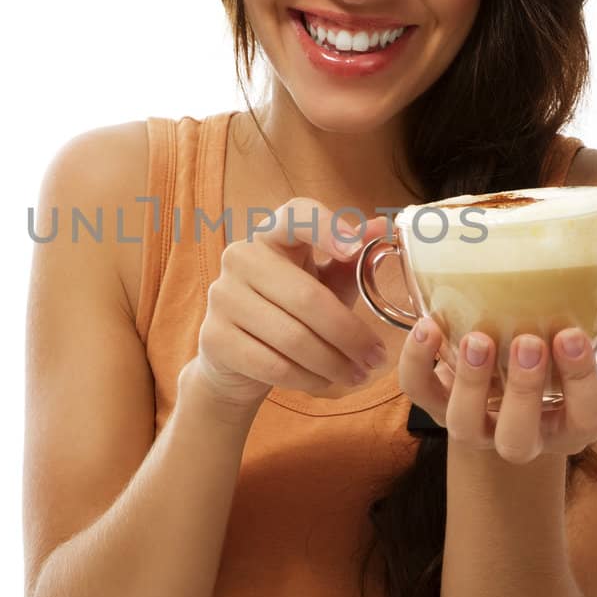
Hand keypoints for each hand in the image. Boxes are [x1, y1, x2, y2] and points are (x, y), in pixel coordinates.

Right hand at [194, 203, 392, 411]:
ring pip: (293, 338)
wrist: (236, 357)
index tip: (354, 250)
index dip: (326, 228)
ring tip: (358, 375)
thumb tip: (382, 228)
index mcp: (272, 234)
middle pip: (307, 297)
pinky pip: (273, 364)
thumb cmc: (290, 311)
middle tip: (376, 357)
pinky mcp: (214, 337)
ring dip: (334, 363)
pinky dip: (308, 378)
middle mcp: (240, 257)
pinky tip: (326, 382)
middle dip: (350, 334)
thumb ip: (351, 261)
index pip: (297, 214)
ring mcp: (223, 296)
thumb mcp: (323, 283)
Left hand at [397, 303, 596, 463]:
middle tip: (527, 341)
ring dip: (469, 383)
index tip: (572, 335)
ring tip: (476, 338)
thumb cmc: (563, 365)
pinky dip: (416, 361)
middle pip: (519, 438)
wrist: (509, 385)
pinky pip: (418, 392)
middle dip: (523, 391)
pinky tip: (429, 325)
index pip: (585, 417)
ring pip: (464, 424)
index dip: (580, 380)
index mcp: (570, 426)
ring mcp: (474, 424)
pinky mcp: (435, 403)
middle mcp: (521, 436)